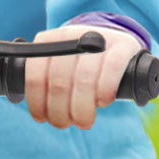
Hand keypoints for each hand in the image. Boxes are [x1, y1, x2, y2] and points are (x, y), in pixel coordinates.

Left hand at [24, 24, 140, 129]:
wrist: (115, 44)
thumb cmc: (81, 64)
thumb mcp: (58, 66)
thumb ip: (45, 83)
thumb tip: (39, 115)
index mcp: (48, 41)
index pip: (35, 76)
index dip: (37, 103)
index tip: (42, 118)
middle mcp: (71, 35)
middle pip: (59, 82)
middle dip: (59, 112)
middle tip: (64, 124)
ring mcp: (98, 38)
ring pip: (84, 79)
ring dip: (81, 109)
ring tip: (83, 121)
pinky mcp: (123, 44)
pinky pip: (112, 69)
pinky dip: (105, 91)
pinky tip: (102, 102)